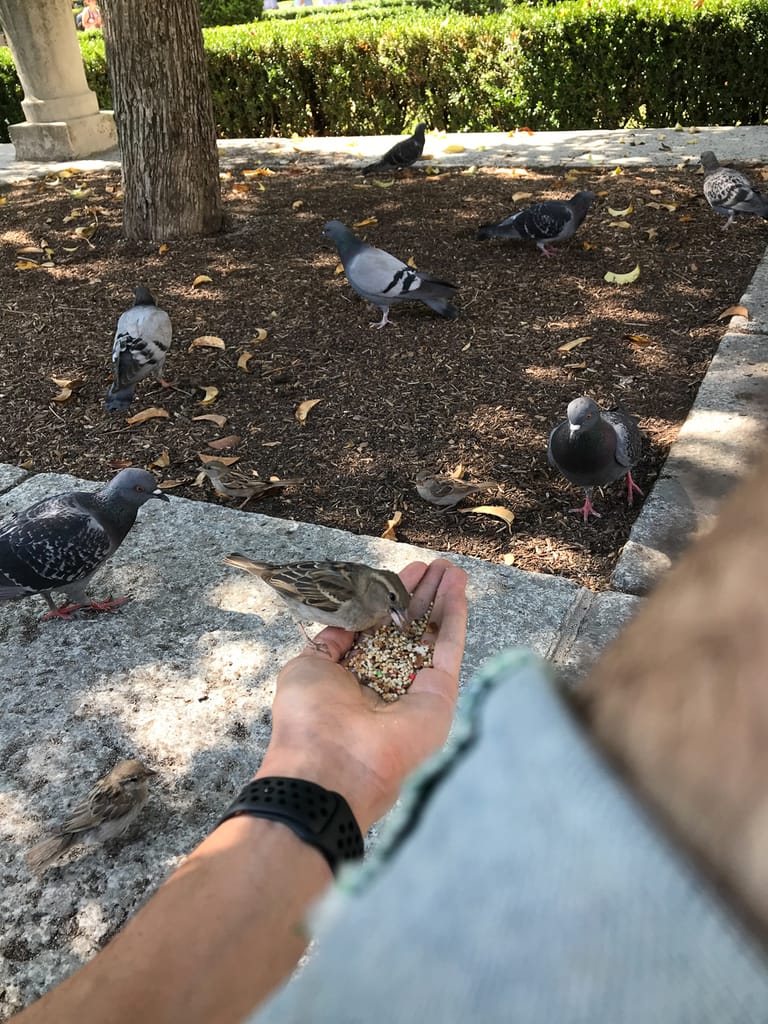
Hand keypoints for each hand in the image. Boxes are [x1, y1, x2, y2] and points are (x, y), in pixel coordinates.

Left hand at [256, 558, 467, 830]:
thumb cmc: (308, 718)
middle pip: (411, 628)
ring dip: (444, 599)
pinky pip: (450, 649)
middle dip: (423, 594)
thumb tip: (345, 624)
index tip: (404, 572)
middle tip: (436, 563)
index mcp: (355, 677)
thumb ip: (330, 643)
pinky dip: (455, 616)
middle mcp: (388, 682)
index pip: (379, 629)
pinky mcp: (440, 695)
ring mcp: (417, 688)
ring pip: (434, 635)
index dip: (391, 599)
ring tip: (452, 567)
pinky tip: (458, 588)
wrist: (329, 764)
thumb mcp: (307, 667)